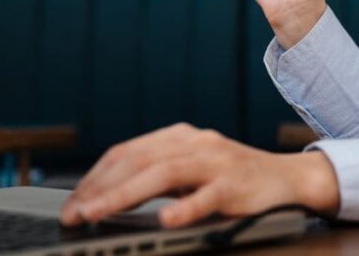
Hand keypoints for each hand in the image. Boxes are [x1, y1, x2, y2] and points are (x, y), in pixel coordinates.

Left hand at [59, 123, 339, 227]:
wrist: (287, 178)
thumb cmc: (232, 179)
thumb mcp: (192, 171)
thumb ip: (156, 179)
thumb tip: (104, 199)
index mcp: (180, 137)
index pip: (127, 151)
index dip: (95, 177)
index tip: (71, 203)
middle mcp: (195, 143)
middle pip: (139, 160)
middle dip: (101, 189)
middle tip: (74, 215)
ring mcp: (217, 161)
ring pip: (164, 173)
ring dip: (125, 195)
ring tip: (98, 214)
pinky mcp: (237, 183)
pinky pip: (208, 195)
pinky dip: (185, 207)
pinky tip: (165, 221)